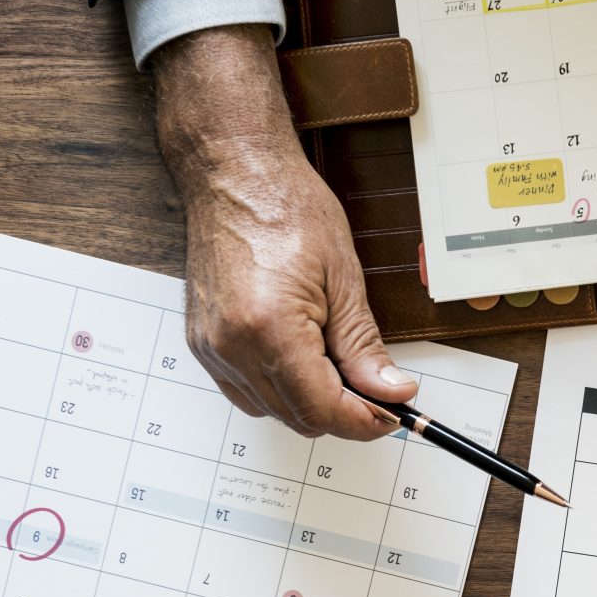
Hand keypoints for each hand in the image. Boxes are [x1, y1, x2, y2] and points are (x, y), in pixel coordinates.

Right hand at [151, 25, 410, 439]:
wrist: (233, 175)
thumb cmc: (285, 208)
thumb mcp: (343, 278)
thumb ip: (364, 346)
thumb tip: (390, 392)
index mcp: (269, 328)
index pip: (323, 409)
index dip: (366, 421)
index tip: (393, 414)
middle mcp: (231, 346)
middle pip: (298, 418)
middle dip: (343, 413)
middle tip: (377, 389)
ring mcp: (211, 348)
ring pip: (271, 412)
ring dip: (310, 403)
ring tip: (337, 364)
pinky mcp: (203, 343)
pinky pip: (245, 392)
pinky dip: (279, 389)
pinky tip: (302, 359)